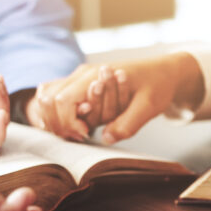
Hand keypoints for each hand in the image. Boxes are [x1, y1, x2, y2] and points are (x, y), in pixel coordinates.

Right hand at [26, 52, 204, 143]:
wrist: (163, 72)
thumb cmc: (157, 86)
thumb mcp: (149, 106)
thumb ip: (128, 124)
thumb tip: (106, 138)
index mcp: (94, 75)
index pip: (61, 101)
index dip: (68, 122)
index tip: (85, 135)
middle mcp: (81, 75)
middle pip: (48, 100)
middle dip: (59, 124)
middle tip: (81, 137)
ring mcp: (78, 79)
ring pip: (47, 99)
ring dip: (56, 120)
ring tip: (77, 132)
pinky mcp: (80, 86)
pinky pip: (55, 99)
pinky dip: (57, 115)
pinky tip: (73, 126)